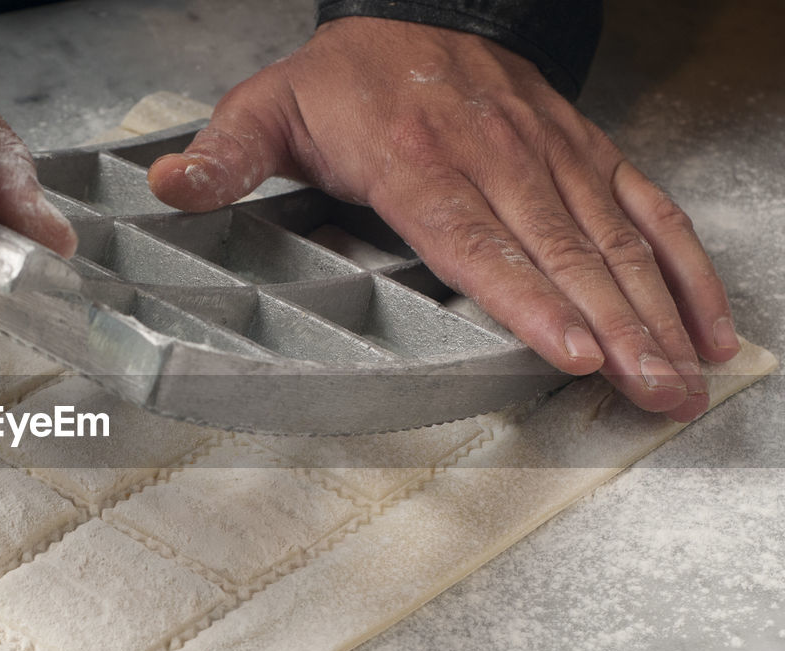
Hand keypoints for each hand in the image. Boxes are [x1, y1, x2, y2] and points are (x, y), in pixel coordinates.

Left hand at [148, 17, 739, 421]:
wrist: (413, 10)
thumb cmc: (341, 79)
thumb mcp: (267, 107)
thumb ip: (226, 157)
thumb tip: (169, 188)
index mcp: (415, 156)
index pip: (473, 236)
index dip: (522, 295)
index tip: (565, 349)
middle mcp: (495, 153)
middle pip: (560, 248)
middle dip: (612, 326)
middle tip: (648, 392)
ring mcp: (548, 152)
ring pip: (611, 235)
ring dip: (654, 309)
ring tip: (682, 377)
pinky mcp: (580, 151)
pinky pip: (641, 205)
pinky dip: (679, 264)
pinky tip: (702, 320)